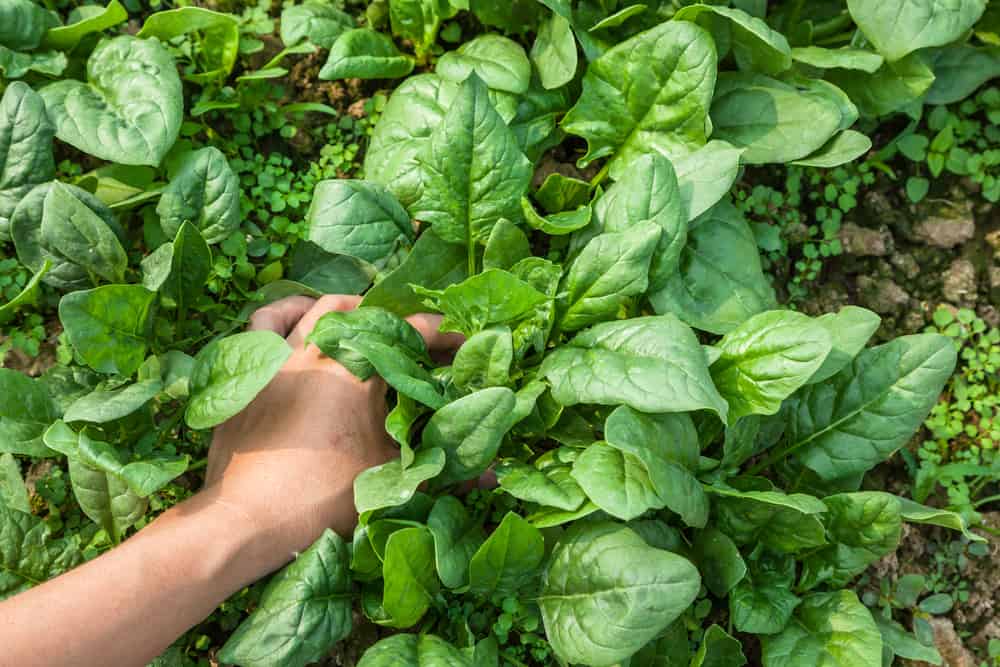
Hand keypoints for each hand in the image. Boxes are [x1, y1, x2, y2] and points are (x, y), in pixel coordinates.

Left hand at [203, 295, 459, 568]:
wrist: (246, 521)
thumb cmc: (320, 501)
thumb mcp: (388, 480)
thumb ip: (440, 467)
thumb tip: (491, 476)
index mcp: (357, 374)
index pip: (410, 337)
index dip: (442, 334)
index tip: (461, 338)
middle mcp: (318, 353)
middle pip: (367, 316)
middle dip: (398, 320)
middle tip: (416, 338)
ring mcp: (277, 359)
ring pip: (316, 309)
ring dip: (346, 308)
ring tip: (363, 316)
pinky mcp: (246, 373)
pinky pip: (262, 323)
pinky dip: (285, 313)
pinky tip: (298, 318)